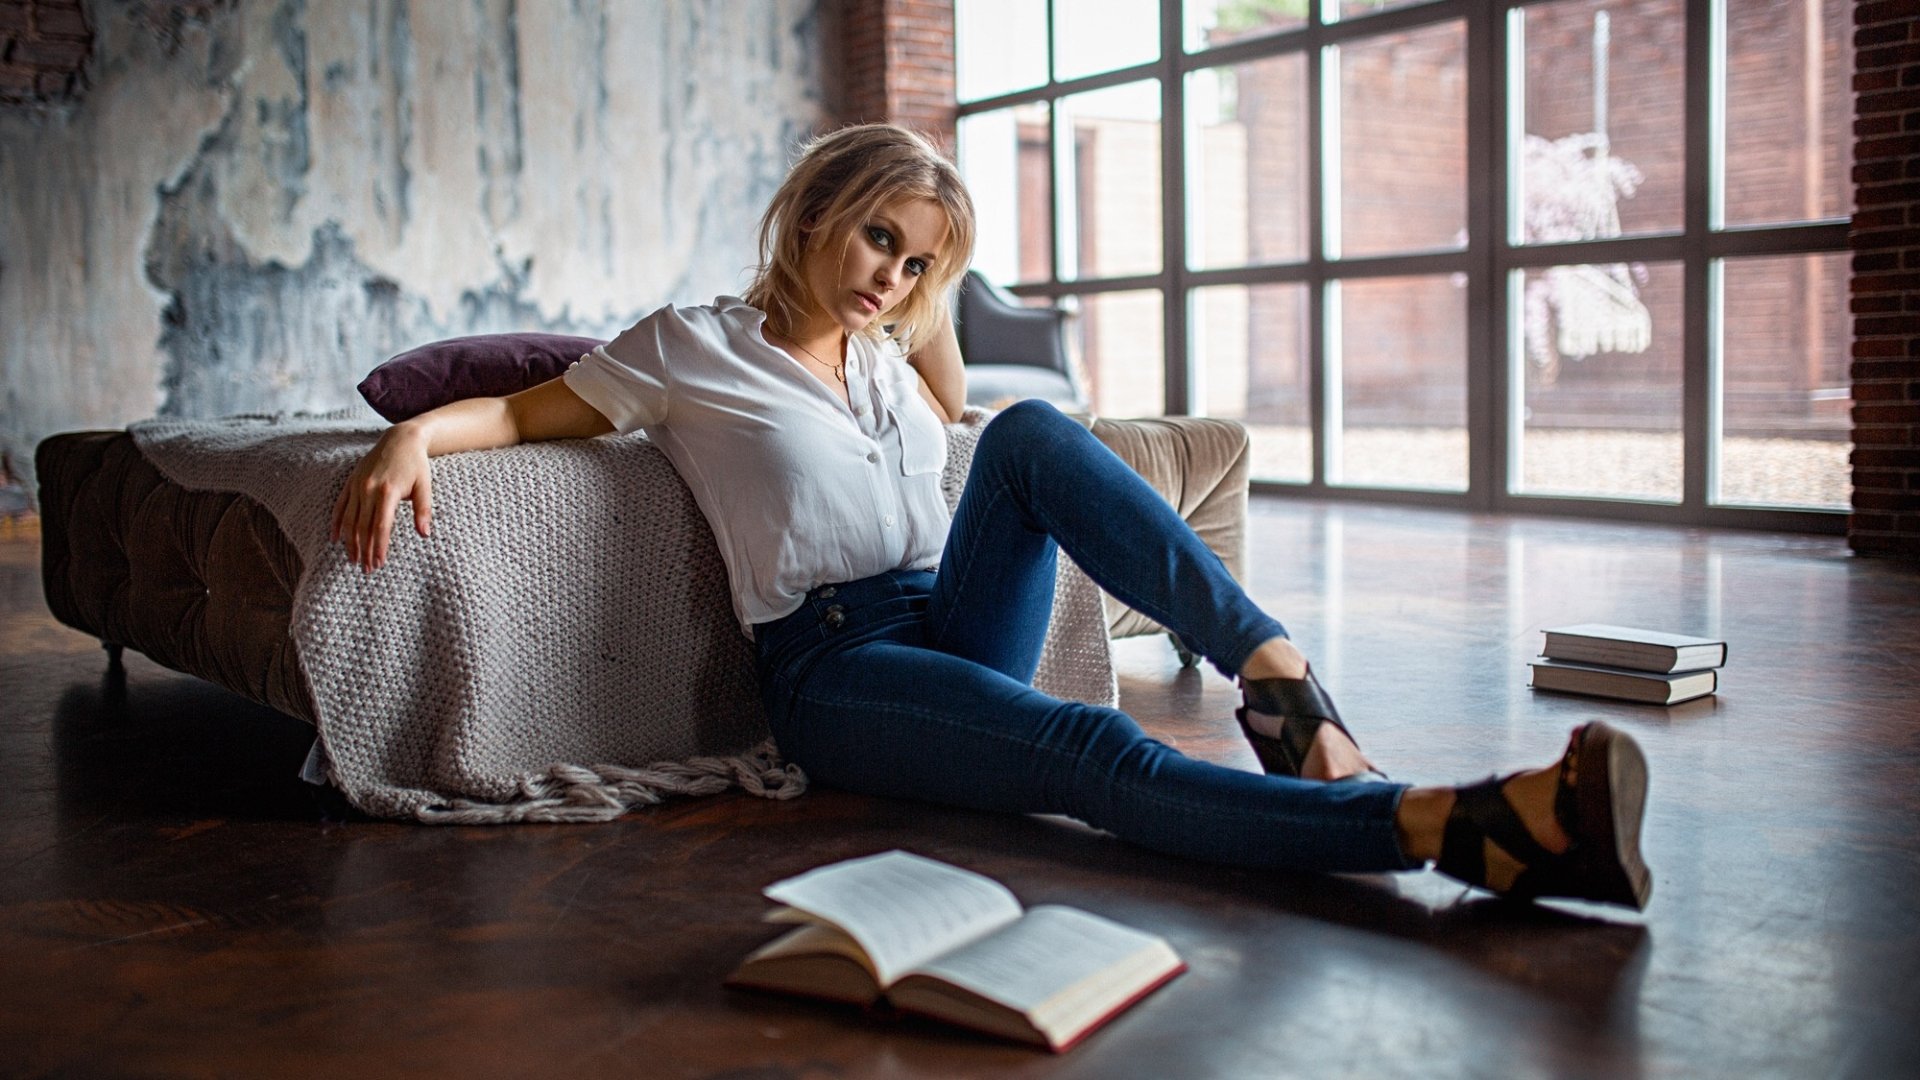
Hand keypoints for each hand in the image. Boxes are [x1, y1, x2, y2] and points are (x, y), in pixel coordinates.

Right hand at [330, 424, 432, 571]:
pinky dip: (336, 523)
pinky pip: (340, 506)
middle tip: (367, 570)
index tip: (379, 563)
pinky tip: (335, 539)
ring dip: (350, 542)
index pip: (381, 527)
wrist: (401, 438)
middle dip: (365, 551)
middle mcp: (368, 489)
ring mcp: (357, 486)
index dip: (379, 547)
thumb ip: (424, 510)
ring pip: (349, 519)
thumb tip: (424, 534)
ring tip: (353, 560)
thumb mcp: (425, 485)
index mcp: (387, 492)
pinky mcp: (351, 482)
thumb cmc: (416, 464)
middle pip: (363, 527)